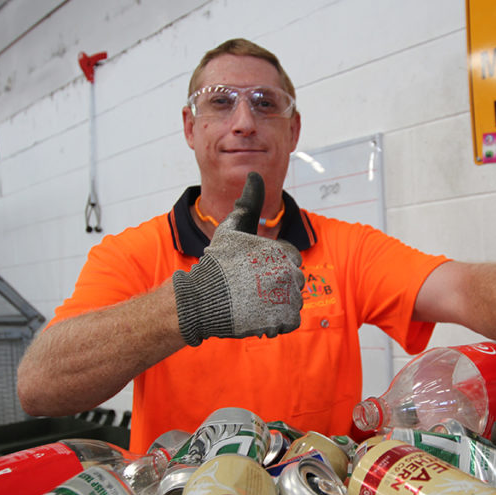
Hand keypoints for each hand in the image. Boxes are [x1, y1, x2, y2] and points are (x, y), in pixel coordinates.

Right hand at [172, 172, 304, 345]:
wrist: (202, 300)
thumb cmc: (218, 263)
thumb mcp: (232, 228)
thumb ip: (249, 202)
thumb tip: (255, 174)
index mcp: (282, 251)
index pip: (290, 258)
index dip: (271, 264)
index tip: (251, 270)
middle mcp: (289, 273)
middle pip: (293, 279)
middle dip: (276, 284)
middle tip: (251, 288)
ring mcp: (287, 298)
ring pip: (293, 300)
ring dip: (277, 303)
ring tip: (253, 302)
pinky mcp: (283, 320)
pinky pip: (290, 320)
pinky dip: (277, 320)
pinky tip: (258, 316)